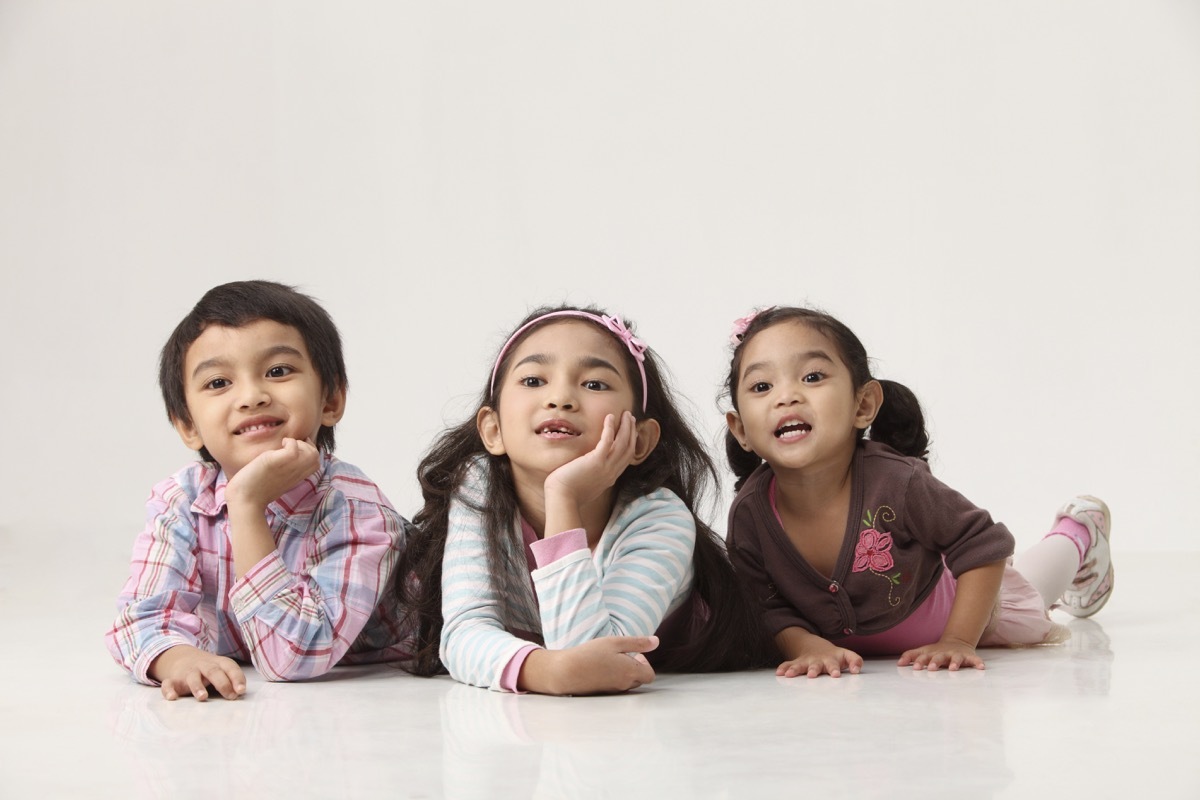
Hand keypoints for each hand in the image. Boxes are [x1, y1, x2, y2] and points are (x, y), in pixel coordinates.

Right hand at [149, 645, 246, 700]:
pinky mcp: (172, 680)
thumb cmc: (209, 669)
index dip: (237, 678)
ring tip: (203, 697)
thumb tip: (240, 693)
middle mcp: (203, 666)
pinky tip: (172, 697)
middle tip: (230, 696)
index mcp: (218, 663)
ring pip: (192, 678)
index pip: (230, 668)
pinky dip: (169, 690)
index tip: (241, 690)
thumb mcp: (221, 669)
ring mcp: (187, 672)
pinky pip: (168, 684)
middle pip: (213, 672)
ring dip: (198, 687)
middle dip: (222, 683)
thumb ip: (231, 680)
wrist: (182, 657)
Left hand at [226, 438, 320, 509]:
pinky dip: (289, 442)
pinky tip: (279, 445)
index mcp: (295, 477)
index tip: (295, 448)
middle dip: (307, 445)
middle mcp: (296, 473)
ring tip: (285, 446)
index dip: (309, 451)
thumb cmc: (254, 491)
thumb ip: (283, 471)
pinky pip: (294, 448)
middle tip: (290, 446)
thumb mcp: (275, 480)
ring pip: (312, 453)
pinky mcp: (277, 462)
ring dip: (300, 444)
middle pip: (317, 456)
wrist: (244, 500)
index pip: (316, 463)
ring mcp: (289, 468)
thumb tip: (281, 461)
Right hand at [521, 635, 657, 694]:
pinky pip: (615, 686)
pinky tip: (601, 667)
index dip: (645, 664)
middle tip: (623, 655)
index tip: (635, 654)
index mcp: (631, 672)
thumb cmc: (590, 654)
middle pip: (640, 679)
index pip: (650, 675)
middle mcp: (624, 684)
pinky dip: (614, 677)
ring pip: (627, 683)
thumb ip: (638, 643)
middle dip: (636, 667)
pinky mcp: (603, 693)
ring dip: (625, 672)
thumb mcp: (615, 642)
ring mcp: (613, 690)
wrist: (566, 672)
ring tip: (611, 660)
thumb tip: (656, 642)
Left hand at [543, 412, 638, 509]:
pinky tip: (609, 417)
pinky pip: (607, 441)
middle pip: (629, 449)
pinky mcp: (596, 461)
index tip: (630, 431)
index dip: (630, 443)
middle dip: (631, 432)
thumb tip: (587, 472)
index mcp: (610, 478)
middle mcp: (611, 472)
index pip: (626, 458)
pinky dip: (610, 428)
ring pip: (623, 443)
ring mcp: (606, 467)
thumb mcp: (586, 486)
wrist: (562, 500)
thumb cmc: (567, 494)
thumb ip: (591, 478)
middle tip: (631, 418)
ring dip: (626, 427)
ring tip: (626, 413)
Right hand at [776, 640, 862, 678]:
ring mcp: (807, 662)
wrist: (816, 647)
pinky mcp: (798, 663)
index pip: (835, 663)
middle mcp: (819, 660)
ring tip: (790, 675)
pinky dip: (784, 668)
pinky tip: (779, 673)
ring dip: (795, 670)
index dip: (835, 668)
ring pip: (800, 665)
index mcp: (832, 659)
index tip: (835, 675)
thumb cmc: (835, 656)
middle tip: (812, 675)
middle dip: (814, 670)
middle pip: (816, 665)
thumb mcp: (847, 655)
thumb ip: (855, 661)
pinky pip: (789, 664)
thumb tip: (856, 670)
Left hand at [897, 638, 984, 670]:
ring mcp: (956, 655)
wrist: (957, 642)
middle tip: (931, 668)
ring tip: (954, 668)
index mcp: (932, 654)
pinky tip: (981, 667)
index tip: (915, 668)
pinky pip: (975, 659)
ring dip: (955, 662)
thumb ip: (910, 656)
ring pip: (956, 658)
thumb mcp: (923, 652)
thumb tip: (898, 663)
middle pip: (939, 657)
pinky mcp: (969, 656)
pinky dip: (978, 662)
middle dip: (935, 662)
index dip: (920, 662)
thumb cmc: (936, 652)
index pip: (924, 657)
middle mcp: (944, 654)